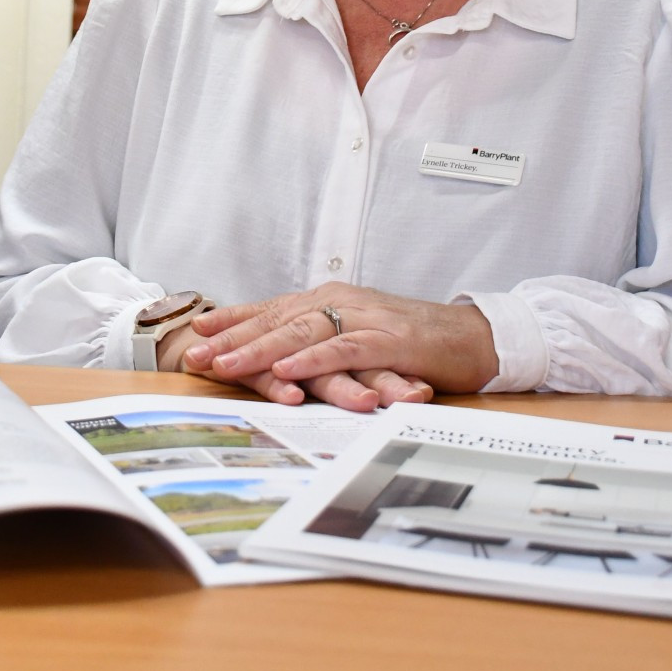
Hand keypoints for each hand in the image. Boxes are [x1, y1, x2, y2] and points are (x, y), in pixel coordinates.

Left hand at [181, 284, 498, 404]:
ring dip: (263, 348)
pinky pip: (347, 349)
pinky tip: (290, 370)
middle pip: (280, 319)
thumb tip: (279, 354)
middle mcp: (344, 303)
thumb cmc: (415, 343)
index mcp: (333, 300)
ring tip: (226, 362)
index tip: (196, 330)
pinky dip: (316, 359)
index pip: (273, 308)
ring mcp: (368, 319)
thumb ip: (322, 341)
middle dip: (233, 336)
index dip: (234, 319)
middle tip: (195, 353)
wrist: (476, 338)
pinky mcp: (393, 341)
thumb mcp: (359, 337)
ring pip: (305, 331)